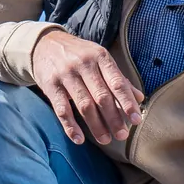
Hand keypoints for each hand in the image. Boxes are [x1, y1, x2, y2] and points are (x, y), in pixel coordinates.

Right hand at [29, 29, 142, 144]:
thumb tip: (139, 98)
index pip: (117, 83)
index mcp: (100, 57)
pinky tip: (79, 139)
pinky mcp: (50, 85)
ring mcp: (65, 75)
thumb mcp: (99, 59)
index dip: (127, 103)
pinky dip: (70, 126)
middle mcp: (83, 64)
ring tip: (105, 139)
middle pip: (102, 96)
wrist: (45, 43)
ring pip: (84, 105)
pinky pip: (62, 109)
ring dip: (96, 125)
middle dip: (114, 118)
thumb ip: (118, 78)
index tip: (136, 120)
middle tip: (122, 135)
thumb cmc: (78, 54)